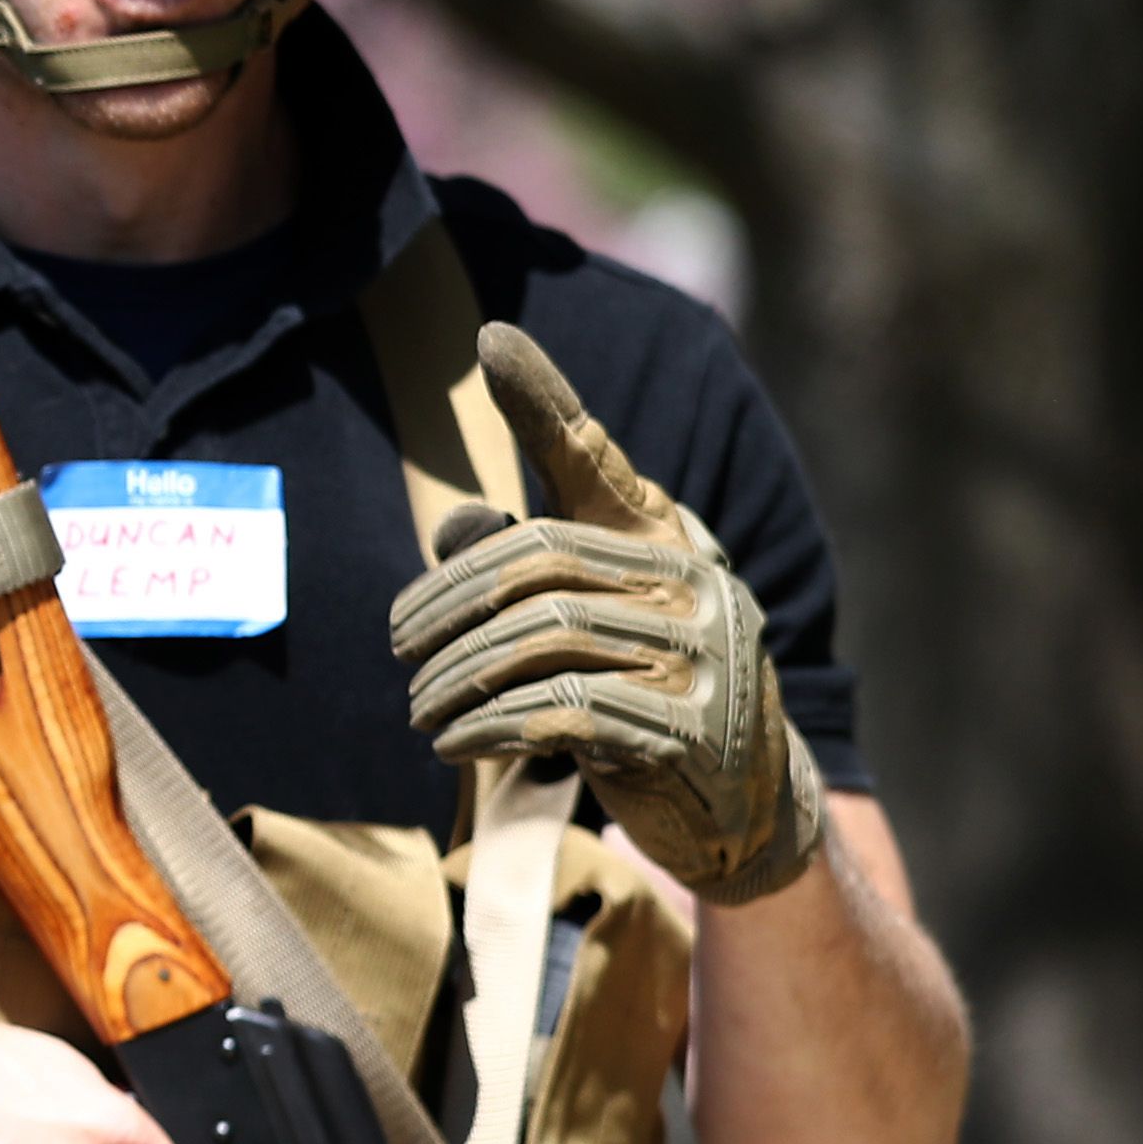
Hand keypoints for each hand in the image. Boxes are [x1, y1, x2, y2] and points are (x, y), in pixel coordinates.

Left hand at [388, 323, 824, 903]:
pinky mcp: (691, 733)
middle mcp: (692, 584)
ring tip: (418, 709)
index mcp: (663, 543)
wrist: (742, 803)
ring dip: (457, 680)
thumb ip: (521, 573)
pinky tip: (455, 743)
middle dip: (447, 609)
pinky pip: (564, 712)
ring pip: (542, 643)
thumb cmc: (644, 695)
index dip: (541, 403)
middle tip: (400, 650)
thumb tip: (453, 527)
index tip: (488, 340)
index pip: (589, 461)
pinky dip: (490, 727)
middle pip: (534, 568)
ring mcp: (702, 658)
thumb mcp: (583, 626)